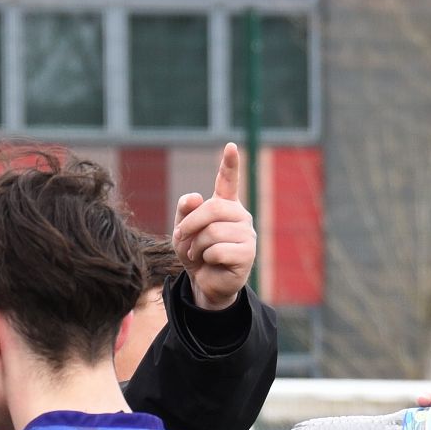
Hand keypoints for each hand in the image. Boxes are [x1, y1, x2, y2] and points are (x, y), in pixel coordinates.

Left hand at [172, 142, 256, 310]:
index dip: (229, 164)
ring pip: (213, 232)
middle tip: (182, 239)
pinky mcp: (248, 253)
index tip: (230, 146)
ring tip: (199, 255)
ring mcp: (247, 234)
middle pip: (212, 208)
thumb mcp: (183, 232)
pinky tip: (211, 264)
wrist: (205, 283)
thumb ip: (185, 212)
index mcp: (225, 206)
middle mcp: (239, 216)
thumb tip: (194, 196)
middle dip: (190, 225)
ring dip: (197, 247)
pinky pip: (218, 250)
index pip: (228, 181)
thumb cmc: (196, 254)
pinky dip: (206, 259)